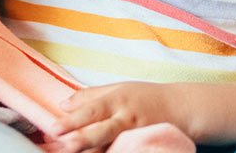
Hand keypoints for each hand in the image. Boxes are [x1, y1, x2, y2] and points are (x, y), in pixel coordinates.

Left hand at [54, 82, 186, 152]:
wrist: (181, 108)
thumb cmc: (145, 97)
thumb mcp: (118, 88)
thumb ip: (90, 96)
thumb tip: (63, 104)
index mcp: (117, 100)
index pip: (93, 110)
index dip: (74, 120)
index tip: (54, 127)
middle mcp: (126, 119)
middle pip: (102, 131)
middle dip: (82, 140)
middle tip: (64, 146)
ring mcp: (137, 135)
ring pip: (112, 148)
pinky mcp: (144, 147)